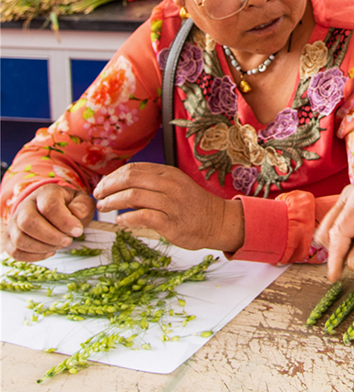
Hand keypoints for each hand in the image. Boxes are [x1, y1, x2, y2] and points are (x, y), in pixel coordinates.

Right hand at [2, 184, 94, 260]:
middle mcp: (25, 206)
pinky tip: (49, 251)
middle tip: (67, 241)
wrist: (53, 211)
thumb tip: (77, 213)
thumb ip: (83, 205)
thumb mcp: (82, 201)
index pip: (49, 206)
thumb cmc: (69, 207)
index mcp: (45, 193)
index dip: (64, 222)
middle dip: (51, 236)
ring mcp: (14, 222)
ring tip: (59, 245)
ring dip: (43, 247)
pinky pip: (15, 251)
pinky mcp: (10, 238)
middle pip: (28, 222)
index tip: (78, 231)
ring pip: (20, 239)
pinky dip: (34, 256)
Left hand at [94, 162, 242, 251]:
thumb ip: (151, 184)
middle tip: (98, 196)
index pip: (133, 169)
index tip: (102, 186)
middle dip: (108, 187)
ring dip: (112, 202)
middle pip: (130, 179)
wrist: (217, 221)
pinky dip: (127, 218)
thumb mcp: (174, 186)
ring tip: (104, 208)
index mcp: (169, 174)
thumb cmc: (192, 205)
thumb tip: (120, 187)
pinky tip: (121, 221)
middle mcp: (170, 185)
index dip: (113, 177)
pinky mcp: (171, 222)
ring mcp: (171, 203)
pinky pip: (142, 217)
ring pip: (133, 196)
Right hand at [313, 171, 353, 281]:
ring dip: (339, 246)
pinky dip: (345, 240)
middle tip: (345, 272)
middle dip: (334, 252)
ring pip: (331, 229)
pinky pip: (340, 226)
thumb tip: (351, 264)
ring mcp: (348, 199)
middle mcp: (349, 195)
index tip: (334, 277)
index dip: (335, 257)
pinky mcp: (350, 205)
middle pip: (328, 230)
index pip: (340, 232)